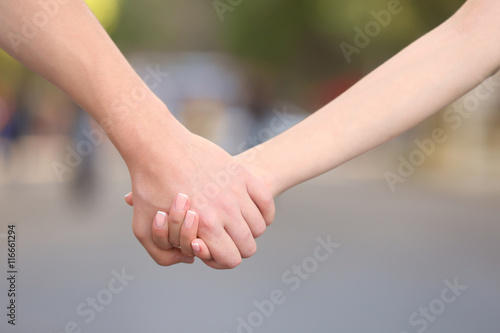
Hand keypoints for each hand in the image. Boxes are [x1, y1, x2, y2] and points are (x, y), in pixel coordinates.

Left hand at [125, 113, 274, 268]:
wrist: (158, 147)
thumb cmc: (148, 187)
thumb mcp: (142, 229)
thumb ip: (163, 255)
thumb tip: (189, 261)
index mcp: (206, 227)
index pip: (232, 260)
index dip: (224, 259)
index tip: (213, 249)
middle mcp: (226, 210)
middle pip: (249, 246)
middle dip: (237, 247)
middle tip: (223, 238)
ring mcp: (237, 191)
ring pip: (259, 226)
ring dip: (249, 230)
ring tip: (234, 223)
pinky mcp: (242, 174)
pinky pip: (266, 202)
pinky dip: (263, 212)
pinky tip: (250, 211)